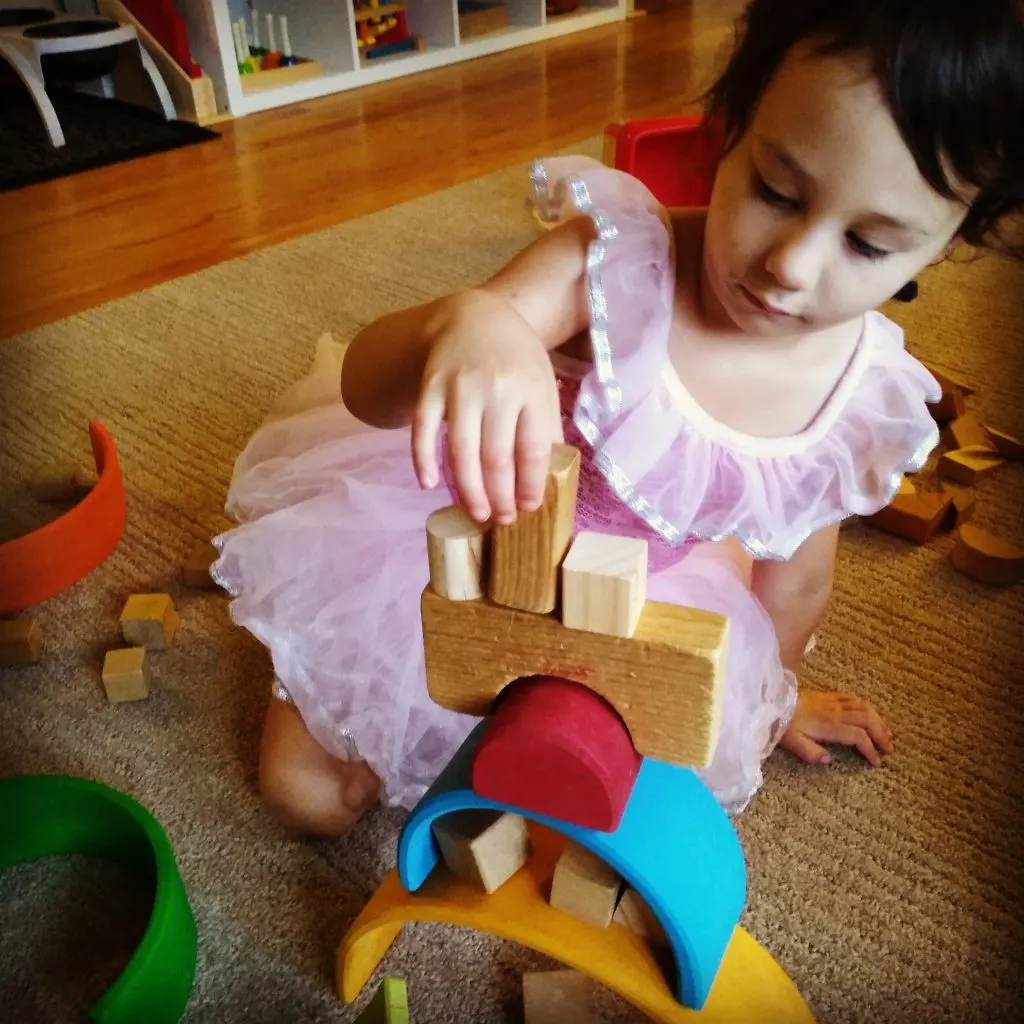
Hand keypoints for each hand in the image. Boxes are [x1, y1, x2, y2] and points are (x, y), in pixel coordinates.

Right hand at [412, 290, 563, 524]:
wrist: (475, 315)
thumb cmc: (515, 359)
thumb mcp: (543, 385)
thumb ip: (545, 427)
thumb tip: (544, 478)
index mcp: (531, 391)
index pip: (532, 449)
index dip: (530, 484)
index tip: (529, 508)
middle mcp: (496, 389)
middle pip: (496, 456)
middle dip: (500, 496)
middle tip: (502, 519)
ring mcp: (460, 387)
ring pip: (461, 450)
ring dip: (468, 488)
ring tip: (476, 513)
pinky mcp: (430, 386)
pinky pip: (423, 428)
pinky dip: (423, 459)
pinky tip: (429, 483)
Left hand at [779, 690, 892, 766]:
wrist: (773, 702)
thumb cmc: (783, 725)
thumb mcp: (793, 743)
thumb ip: (811, 753)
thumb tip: (829, 760)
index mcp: (828, 725)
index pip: (857, 736)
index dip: (870, 749)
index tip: (876, 762)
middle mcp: (835, 711)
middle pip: (866, 719)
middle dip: (881, 734)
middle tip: (890, 748)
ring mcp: (833, 702)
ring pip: (863, 707)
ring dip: (878, 720)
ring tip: (887, 733)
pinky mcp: (828, 696)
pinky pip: (853, 698)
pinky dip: (866, 706)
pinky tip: (871, 714)